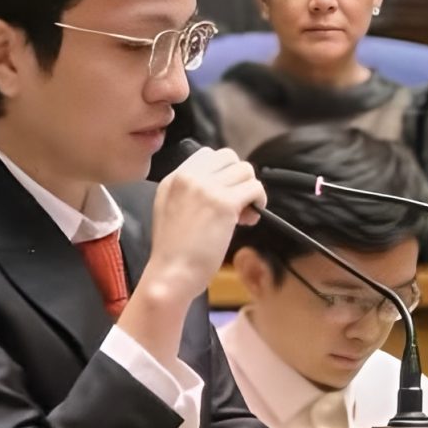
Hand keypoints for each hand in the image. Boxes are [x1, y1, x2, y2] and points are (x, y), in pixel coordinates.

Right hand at [146, 146, 265, 303]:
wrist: (170, 274)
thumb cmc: (171, 252)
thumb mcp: (169, 210)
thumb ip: (188, 192)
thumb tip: (220, 187)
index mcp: (173, 178)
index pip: (208, 154)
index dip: (222, 173)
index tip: (221, 195)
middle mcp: (188, 177)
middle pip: (229, 157)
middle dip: (237, 178)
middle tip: (235, 204)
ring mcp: (206, 188)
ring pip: (245, 170)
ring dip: (250, 190)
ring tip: (243, 214)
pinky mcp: (224, 204)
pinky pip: (254, 188)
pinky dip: (258, 202)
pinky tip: (248, 220)